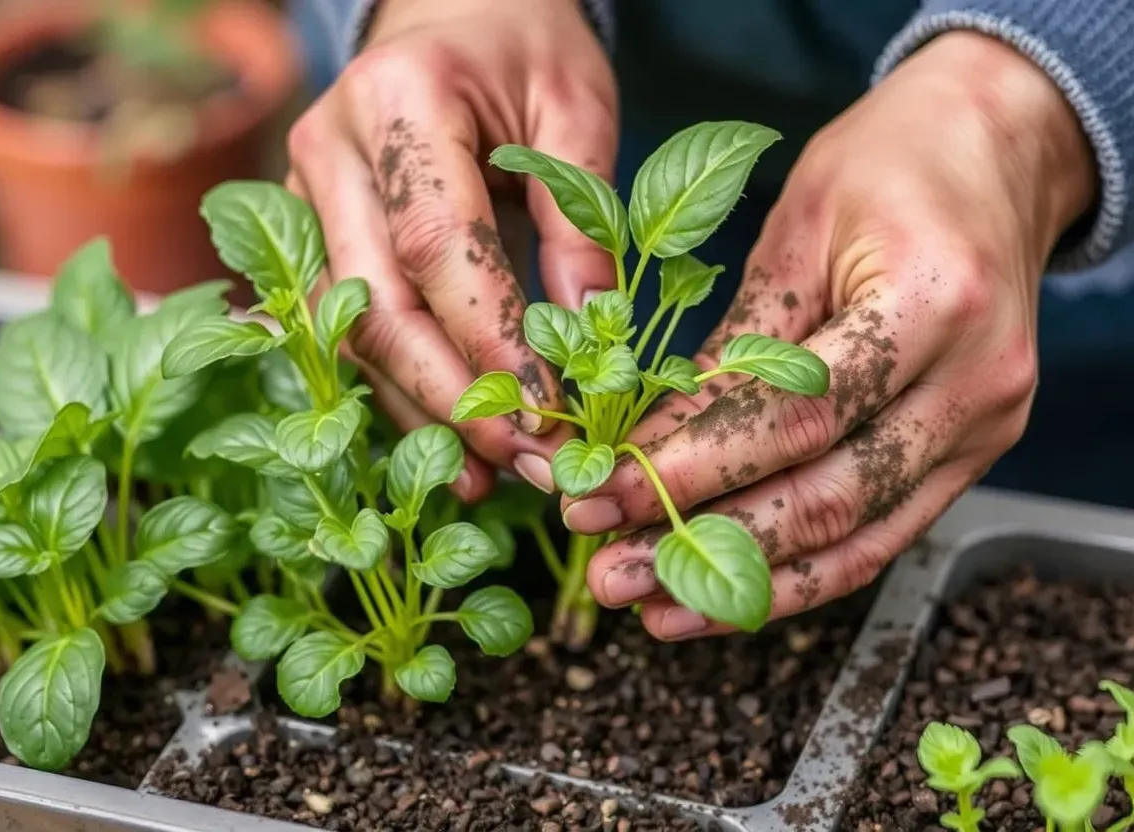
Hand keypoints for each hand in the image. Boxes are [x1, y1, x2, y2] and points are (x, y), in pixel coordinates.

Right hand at [286, 0, 617, 500]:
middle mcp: (331, 150)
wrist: (450, 11)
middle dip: (449, 395)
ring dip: (418, 408)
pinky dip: (397, 388)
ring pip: (349, 330)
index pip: (435, 243)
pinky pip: (347, 327)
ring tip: (486, 476)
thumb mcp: (576, 104)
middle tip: (522, 459)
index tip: (547, 410)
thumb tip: (591, 337)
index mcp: (399, 99)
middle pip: (373, 301)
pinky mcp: (311, 231)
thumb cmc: (520, 44)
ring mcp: (306, 193)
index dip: (488, 337)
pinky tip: (445, 442)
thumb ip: (581, 214)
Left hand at [575, 31, 1095, 638]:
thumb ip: (733, 349)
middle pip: (828, 497)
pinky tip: (728, 600)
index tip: (605, 497)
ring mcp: (986, 428)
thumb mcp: (793, 228)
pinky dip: (804, 576)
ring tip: (653, 608)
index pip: (794, 417)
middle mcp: (974, 381)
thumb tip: (647, 444)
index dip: (692, 469)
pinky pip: (883, 535)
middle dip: (706, 546)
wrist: (998, 150)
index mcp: (931, 301)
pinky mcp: (974, 455)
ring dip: (747, 585)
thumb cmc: (888, 165)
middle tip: (610, 572)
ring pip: (857, 539)